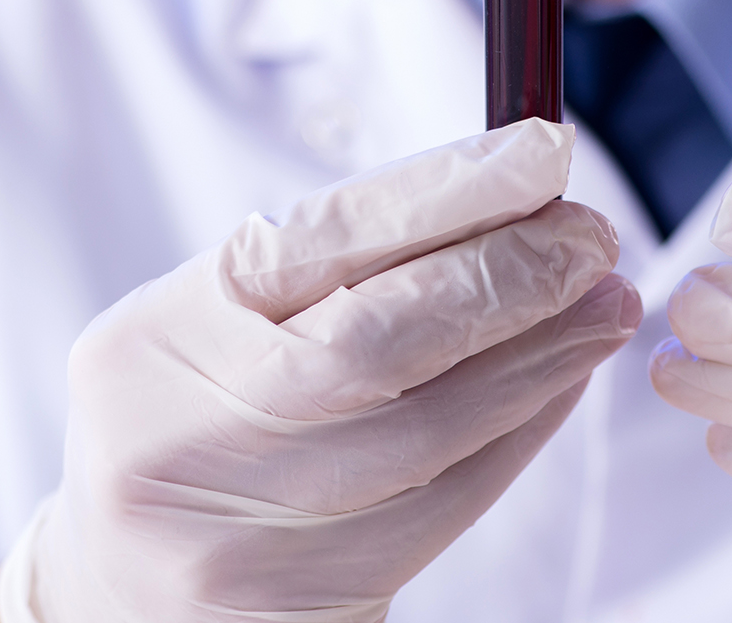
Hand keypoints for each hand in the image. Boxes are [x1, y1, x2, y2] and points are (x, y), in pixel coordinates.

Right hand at [0, 119, 640, 622]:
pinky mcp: (304, 609)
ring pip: (431, 435)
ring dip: (542, 358)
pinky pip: (445, 508)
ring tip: (607, 304)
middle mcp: (183, 438)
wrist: (124, 585)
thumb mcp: (233, 317)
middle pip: (382, 345)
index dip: (448, 192)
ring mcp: (237, 539)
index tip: (542, 154)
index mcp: (161, 333)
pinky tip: (562, 378)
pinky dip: (520, 430)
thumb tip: (508, 196)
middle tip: (594, 237)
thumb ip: (347, 259)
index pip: (326, 242)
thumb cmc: (200, 411)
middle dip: (510, 278)